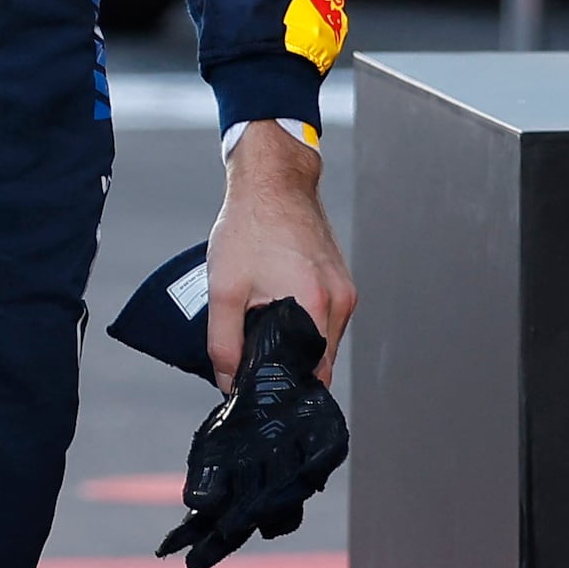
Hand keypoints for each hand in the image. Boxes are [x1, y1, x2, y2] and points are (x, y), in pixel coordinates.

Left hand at [204, 123, 354, 386]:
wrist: (273, 180)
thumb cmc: (252, 223)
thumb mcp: (225, 289)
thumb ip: (225, 343)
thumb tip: (229, 382)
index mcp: (317, 305)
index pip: (315, 376)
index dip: (287, 387)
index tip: (262, 387)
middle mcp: (340, 300)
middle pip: (319, 361)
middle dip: (289, 367)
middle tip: (255, 357)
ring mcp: (344, 288)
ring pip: (322, 340)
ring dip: (296, 343)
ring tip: (264, 325)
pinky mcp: (339, 279)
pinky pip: (324, 317)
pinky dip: (303, 322)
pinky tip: (277, 307)